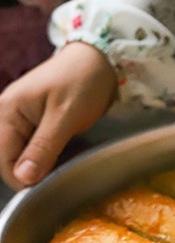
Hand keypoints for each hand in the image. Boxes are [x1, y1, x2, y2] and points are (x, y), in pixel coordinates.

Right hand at [0, 41, 117, 190]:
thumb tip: (23, 178)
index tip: (52, 184)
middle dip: (34, 171)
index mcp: (7, 112)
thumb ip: (43, 147)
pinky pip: (32, 147)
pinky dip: (46, 155)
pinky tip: (63, 152)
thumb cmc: (83, 81)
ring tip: (65, 158)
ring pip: (22, 156)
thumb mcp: (65, 116)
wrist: (98, 59)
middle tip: (63, 169)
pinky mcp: (31, 122)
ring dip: (42, 164)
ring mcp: (18, 118)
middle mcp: (6, 116)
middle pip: (11, 160)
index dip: (25, 179)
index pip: (4, 162)